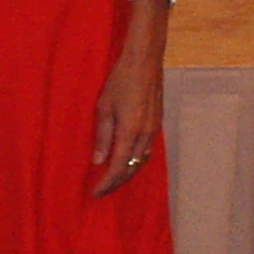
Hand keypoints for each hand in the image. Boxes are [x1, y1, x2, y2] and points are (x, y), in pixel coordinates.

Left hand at [90, 29, 165, 196]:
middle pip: (132, 169)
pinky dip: (135, 161)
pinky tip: (126, 159)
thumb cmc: (120, 80)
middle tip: (102, 190)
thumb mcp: (104, 107)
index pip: (118, 168)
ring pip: (141, 161)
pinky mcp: (157, 123)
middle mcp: (146, 135)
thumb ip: (103, 136)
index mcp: (131, 132)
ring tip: (112, 179)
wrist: (145, 60)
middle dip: (117, 182)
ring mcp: (154, 129)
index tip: (95, 193)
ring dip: (127, 173)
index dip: (107, 183)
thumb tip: (98, 161)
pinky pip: (146, 150)